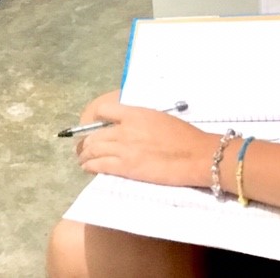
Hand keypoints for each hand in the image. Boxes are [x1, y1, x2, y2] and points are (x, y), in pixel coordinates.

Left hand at [73, 96, 212, 187]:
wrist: (197, 155)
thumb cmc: (184, 136)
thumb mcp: (158, 117)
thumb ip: (139, 120)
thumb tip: (127, 125)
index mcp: (134, 114)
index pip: (103, 111)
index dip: (95, 119)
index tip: (94, 126)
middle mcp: (124, 129)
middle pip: (94, 134)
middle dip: (85, 142)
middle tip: (83, 147)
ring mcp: (124, 149)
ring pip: (93, 149)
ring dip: (84, 154)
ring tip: (82, 158)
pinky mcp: (127, 168)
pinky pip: (99, 165)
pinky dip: (90, 166)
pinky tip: (87, 167)